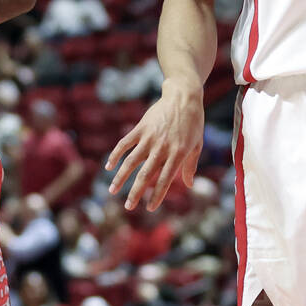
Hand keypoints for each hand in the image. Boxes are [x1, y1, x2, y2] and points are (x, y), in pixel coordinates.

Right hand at [105, 78, 203, 211]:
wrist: (183, 96)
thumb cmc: (193, 122)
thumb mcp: (197, 145)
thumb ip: (190, 165)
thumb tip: (189, 185)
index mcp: (178, 153)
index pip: (165, 179)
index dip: (157, 195)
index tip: (149, 209)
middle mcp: (162, 147)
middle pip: (146, 174)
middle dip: (136, 192)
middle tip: (128, 207)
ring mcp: (150, 137)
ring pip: (132, 161)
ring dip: (121, 177)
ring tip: (112, 190)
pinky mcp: (141, 128)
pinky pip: (125, 143)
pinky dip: (116, 155)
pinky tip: (109, 167)